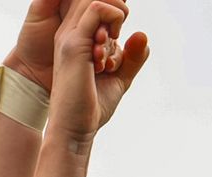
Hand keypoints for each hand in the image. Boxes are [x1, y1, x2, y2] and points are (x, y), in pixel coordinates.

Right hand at [45, 2, 148, 140]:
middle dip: (117, 9)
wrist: (75, 129)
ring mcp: (71, 37)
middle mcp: (70, 33)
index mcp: (77, 39)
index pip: (95, 5)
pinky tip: (112, 45)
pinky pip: (97, 9)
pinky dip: (114, 18)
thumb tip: (141, 34)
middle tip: (118, 36)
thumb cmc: (92, 107)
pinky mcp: (75, 44)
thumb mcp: (119, 77)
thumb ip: (131, 57)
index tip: (118, 39)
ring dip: (117, 13)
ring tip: (115, 41)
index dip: (114, 13)